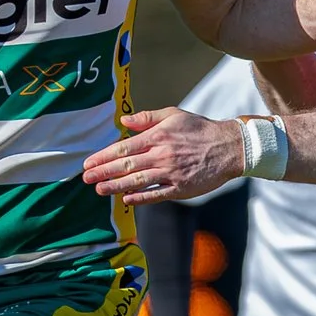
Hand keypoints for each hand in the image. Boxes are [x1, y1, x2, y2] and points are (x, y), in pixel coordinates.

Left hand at [82, 109, 242, 202]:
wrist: (229, 147)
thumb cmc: (200, 129)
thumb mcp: (174, 115)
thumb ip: (147, 118)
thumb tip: (123, 122)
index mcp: (157, 136)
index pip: (123, 148)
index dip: (103, 156)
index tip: (89, 163)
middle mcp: (161, 155)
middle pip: (126, 165)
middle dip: (103, 172)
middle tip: (85, 178)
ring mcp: (170, 173)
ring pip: (137, 181)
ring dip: (115, 186)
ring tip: (99, 190)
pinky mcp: (180, 188)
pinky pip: (156, 195)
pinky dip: (140, 198)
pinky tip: (126, 200)